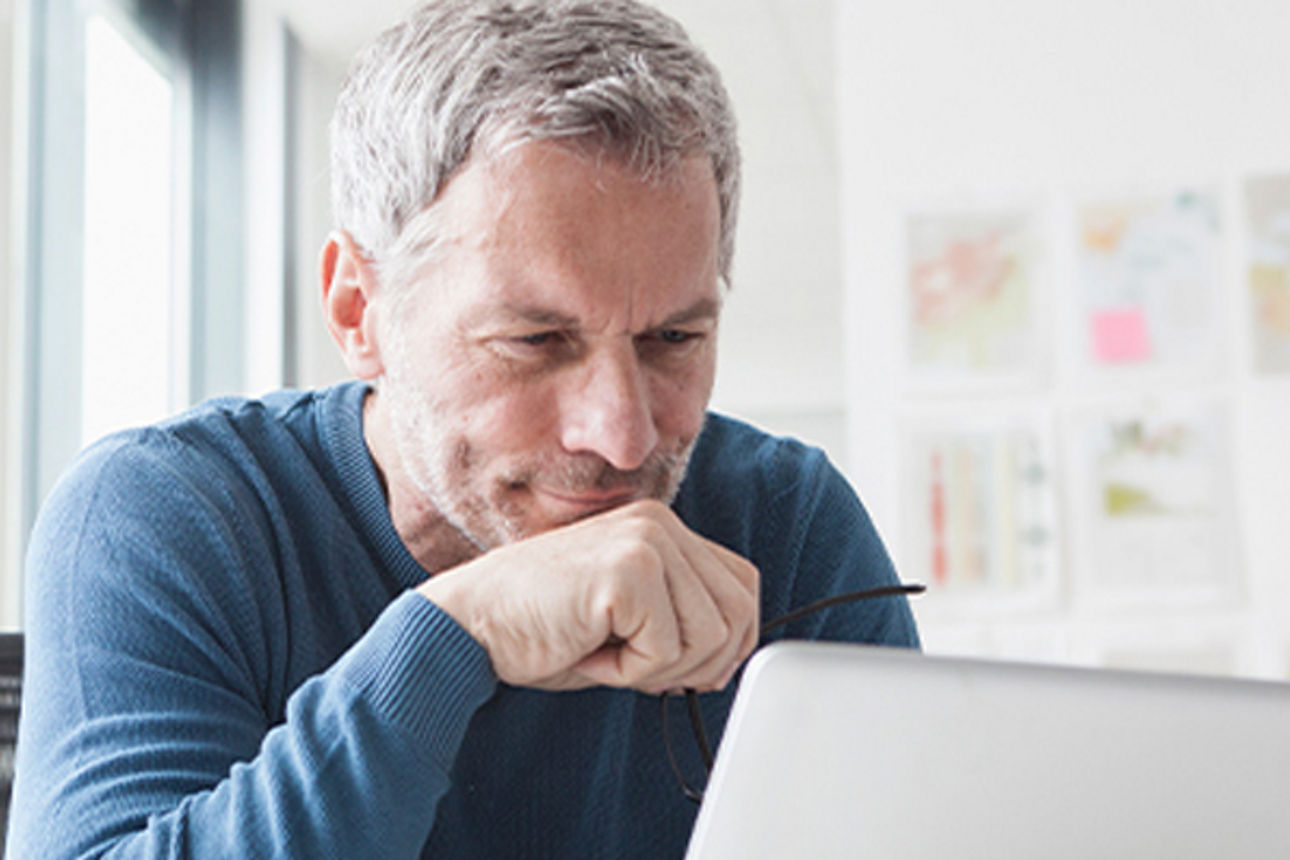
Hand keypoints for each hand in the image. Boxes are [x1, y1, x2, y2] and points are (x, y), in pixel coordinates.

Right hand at [416, 500, 759, 692]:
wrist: (470, 625)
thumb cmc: (541, 628)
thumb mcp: (628, 617)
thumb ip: (681, 619)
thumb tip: (732, 658)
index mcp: (662, 528)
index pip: (742, 585)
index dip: (729, 641)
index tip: (687, 669)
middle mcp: (660, 525)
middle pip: (738, 613)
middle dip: (699, 664)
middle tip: (640, 669)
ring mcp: (646, 543)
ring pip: (710, 636)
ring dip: (659, 669)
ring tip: (605, 653)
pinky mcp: (628, 572)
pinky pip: (665, 650)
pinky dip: (627, 673)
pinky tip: (587, 653)